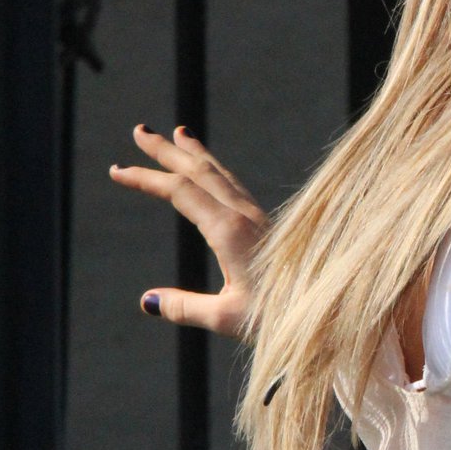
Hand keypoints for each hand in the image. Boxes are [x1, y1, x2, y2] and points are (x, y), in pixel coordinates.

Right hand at [109, 124, 267, 334]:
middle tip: (140, 130)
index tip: (117, 171)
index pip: (179, 191)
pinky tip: (215, 174)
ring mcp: (259, 218)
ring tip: (179, 134)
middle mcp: (244, 215)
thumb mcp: (228, 318)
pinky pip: (236, 186)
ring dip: (196, 153)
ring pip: (222, 174)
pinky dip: (217, 170)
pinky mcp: (269, 225)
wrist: (333, 312)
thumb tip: (146, 302)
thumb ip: (186, 307)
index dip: (146, 179)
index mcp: (229, 231)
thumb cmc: (281, 319)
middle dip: (167, 150)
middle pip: (200, 171)